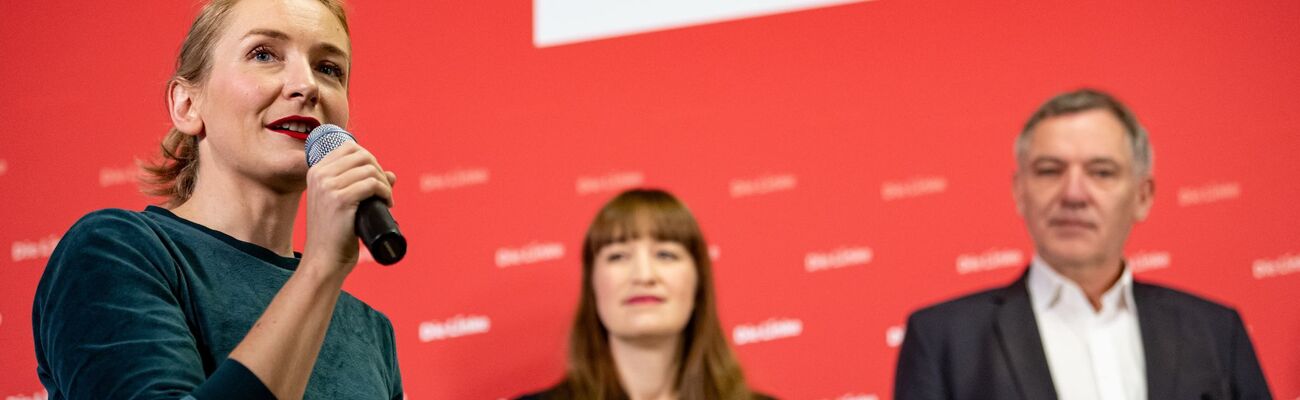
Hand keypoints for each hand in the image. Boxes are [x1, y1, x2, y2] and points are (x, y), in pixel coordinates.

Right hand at [301, 141, 396, 279]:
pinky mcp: (341, 199)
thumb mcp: (342, 202)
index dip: (369, 160)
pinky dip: (385, 192)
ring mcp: (328, 186)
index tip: (375, 179)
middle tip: (384, 191)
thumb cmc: (335, 233)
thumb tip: (391, 174)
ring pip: (370, 169)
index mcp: (316, 171)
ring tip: (386, 200)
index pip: (350, 147)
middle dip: (379, 170)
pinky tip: (387, 203)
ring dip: (385, 183)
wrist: (324, 259)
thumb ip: (360, 184)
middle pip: (362, 155)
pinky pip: (373, 184)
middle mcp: (319, 175)